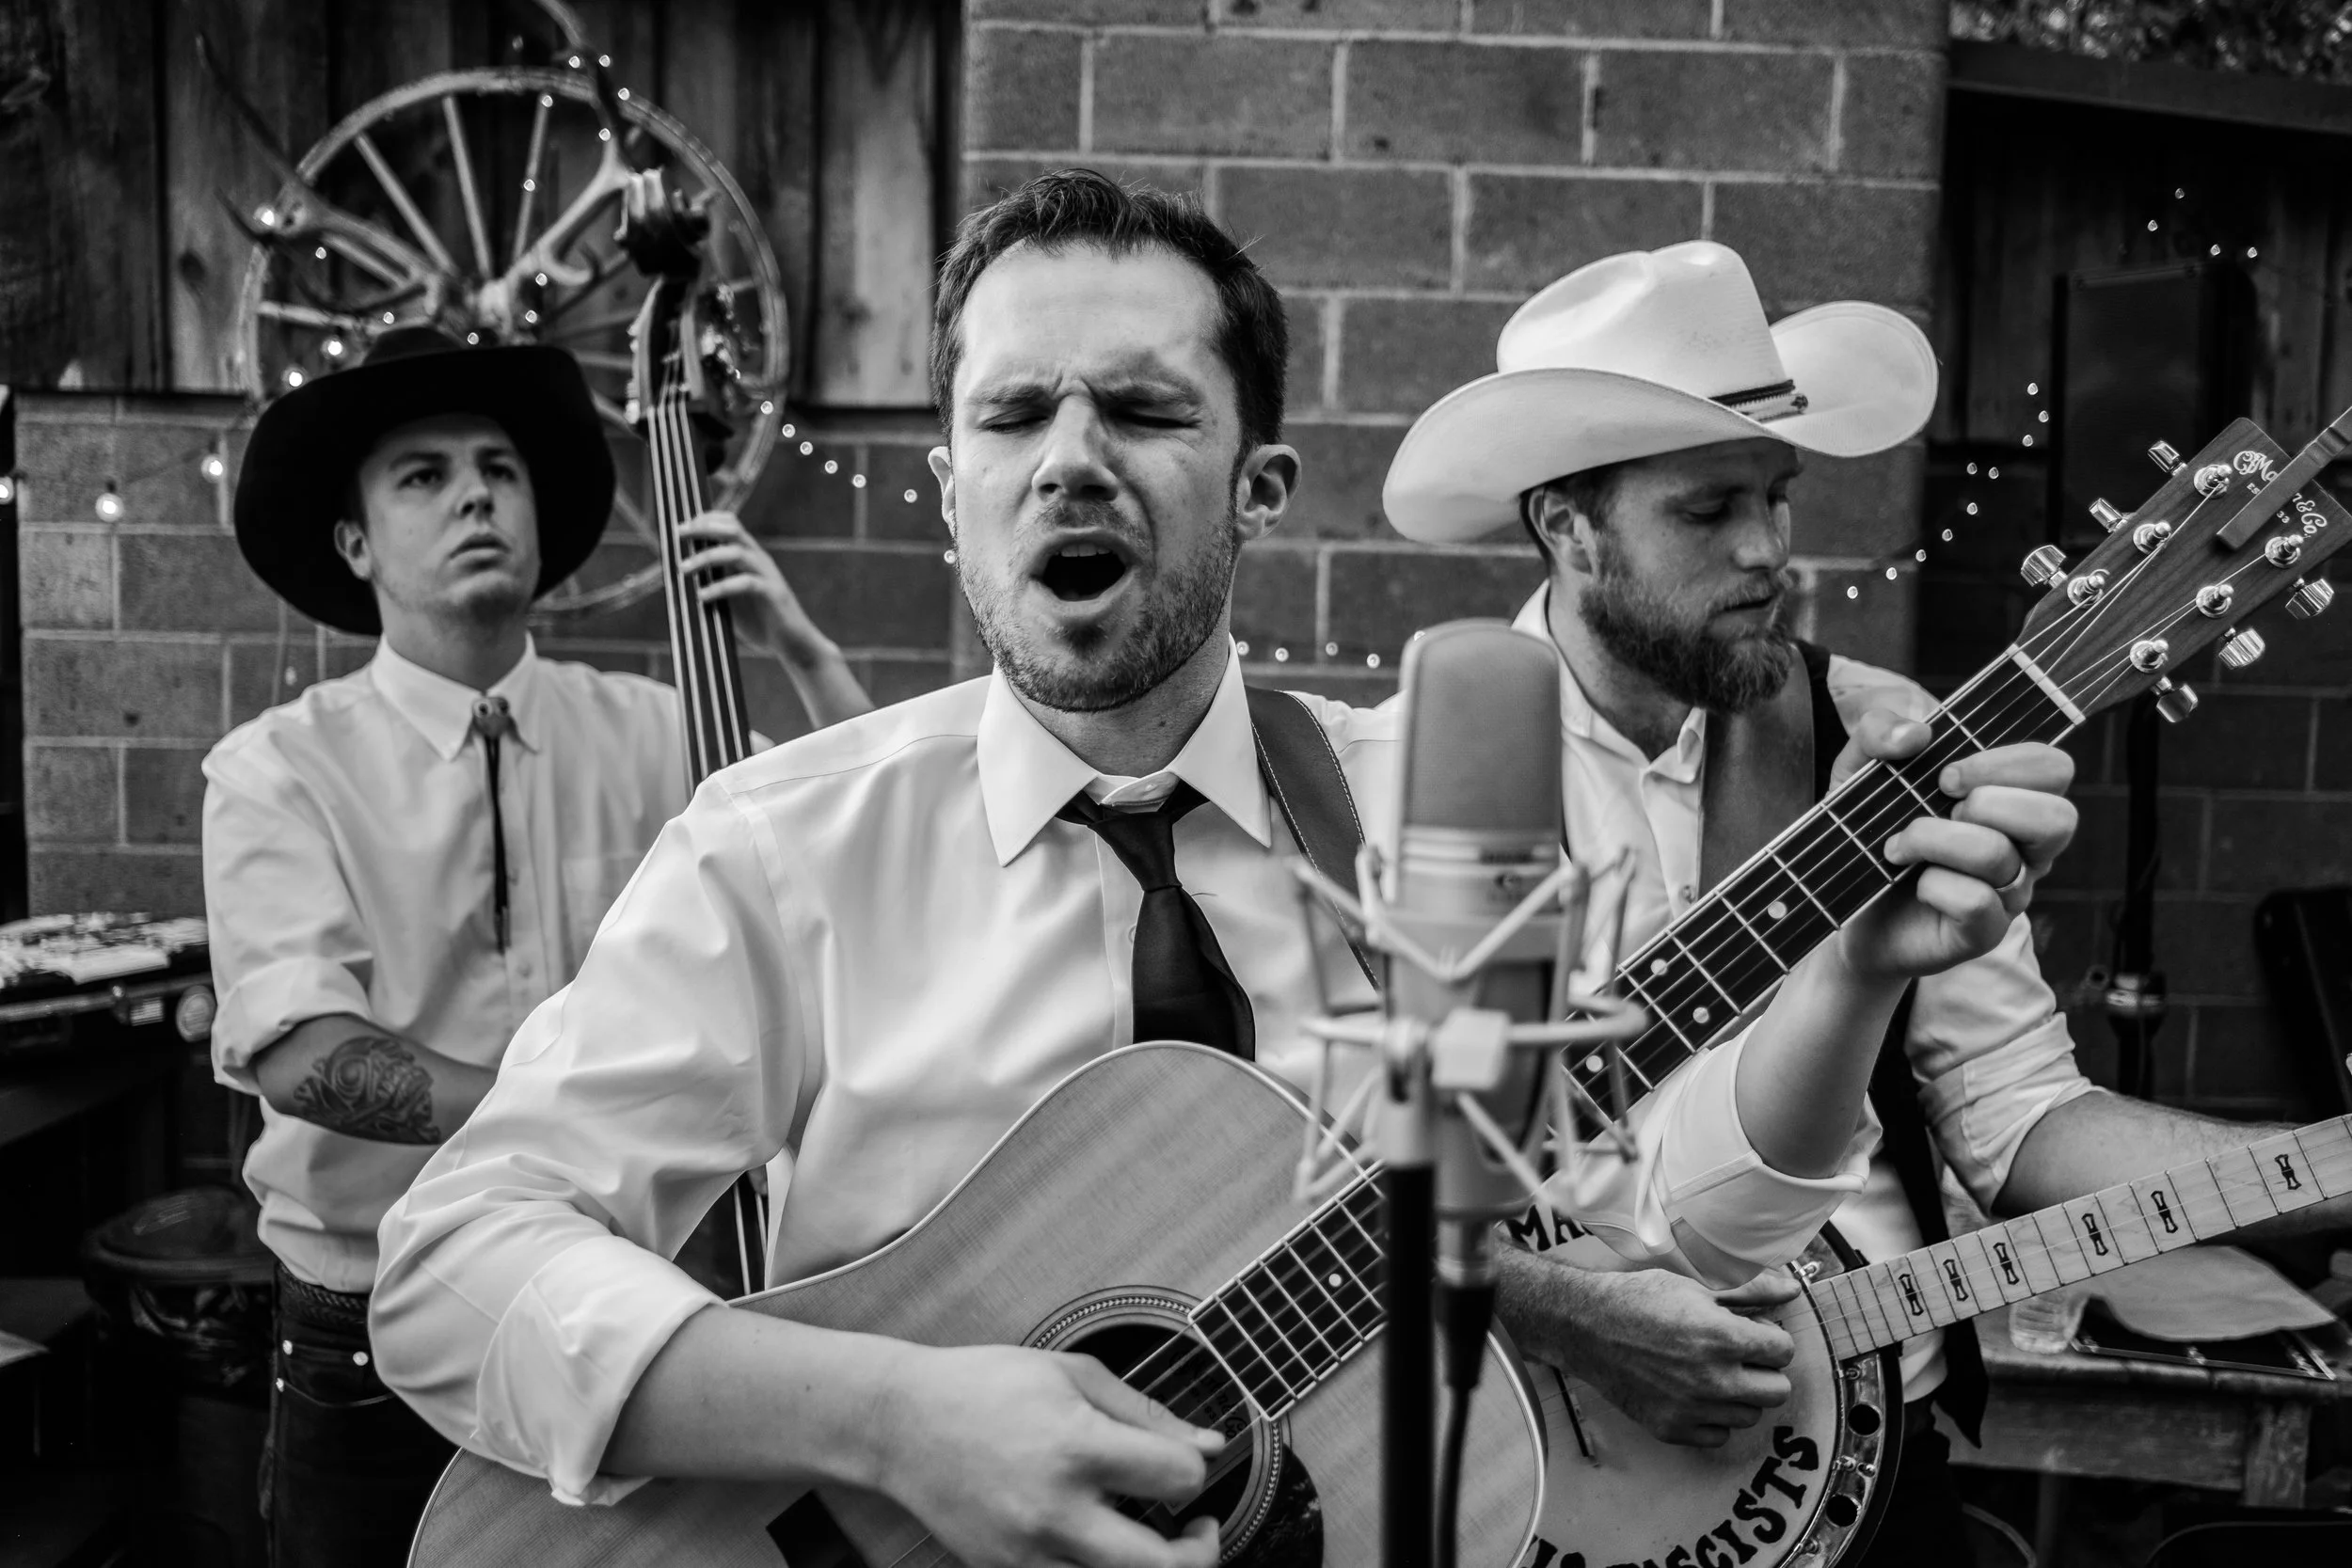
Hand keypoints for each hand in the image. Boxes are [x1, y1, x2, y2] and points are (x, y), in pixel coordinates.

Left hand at [677, 510, 839, 670]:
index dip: (706, 519)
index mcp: (751, 557)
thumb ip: (712, 586)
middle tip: (678, 534)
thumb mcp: (731, 600)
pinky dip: (720, 587)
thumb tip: (678, 583)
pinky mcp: (773, 594)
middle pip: (733, 530)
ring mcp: (768, 575)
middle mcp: (760, 560)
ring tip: (683, 569)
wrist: (794, 645)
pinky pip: (745, 583)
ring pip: (737, 553)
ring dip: (706, 557)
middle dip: (703, 528)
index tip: (682, 527)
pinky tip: (702, 597)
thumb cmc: (760, 623)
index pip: (731, 524)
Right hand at [875, 1344, 1223, 1567]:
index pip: (1178, 1479)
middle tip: (1200, 1529)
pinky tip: (1101, 1542)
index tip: (1188, 1461)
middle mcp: (1054, 1511)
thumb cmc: (987, 1385)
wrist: (900, 1423)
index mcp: (1076, 1447)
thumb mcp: (1072, 1372)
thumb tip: (1210, 1445)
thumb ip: (1147, 1412)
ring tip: (1157, 1543)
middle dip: (1202, 1551)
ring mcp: (1027, 1552)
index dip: (1198, 1470)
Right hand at [1503, 1256, 1797, 1447]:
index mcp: (1723, 1337)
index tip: (1753, 1333)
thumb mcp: (1695, 1286)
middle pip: (1778, 1391)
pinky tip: (1694, 1393)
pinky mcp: (1672, 1429)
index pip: (1784, 1351)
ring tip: (1713, 1373)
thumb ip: (1750, 1292)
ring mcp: (1692, 1409)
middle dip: (1764, 1370)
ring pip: (1750, 1416)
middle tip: (1739, 1356)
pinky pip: (1718, 1436)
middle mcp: (1713, 1379)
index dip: (1770, 1338)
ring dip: (1740, 1395)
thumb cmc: (1640, 1299)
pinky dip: (1713, 1418)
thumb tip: (1792, 1292)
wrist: (1586, 1327)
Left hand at [1830, 711, 2074, 981]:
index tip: (1948, 774)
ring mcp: (2007, 893)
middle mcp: (2023, 846)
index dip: (2008, 763)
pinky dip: (1934, 886)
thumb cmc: (1868, 829)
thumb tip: (1916, 733)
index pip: (2054, 769)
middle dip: (1990, 803)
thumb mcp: (1860, 768)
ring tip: (1899, 846)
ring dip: (1936, 840)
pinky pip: (1977, 903)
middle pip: (2059, 818)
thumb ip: (1878, 731)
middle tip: (1939, 807)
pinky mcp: (1982, 932)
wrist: (1838, 901)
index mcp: (2010, 798)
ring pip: (2001, 858)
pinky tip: (1911, 883)